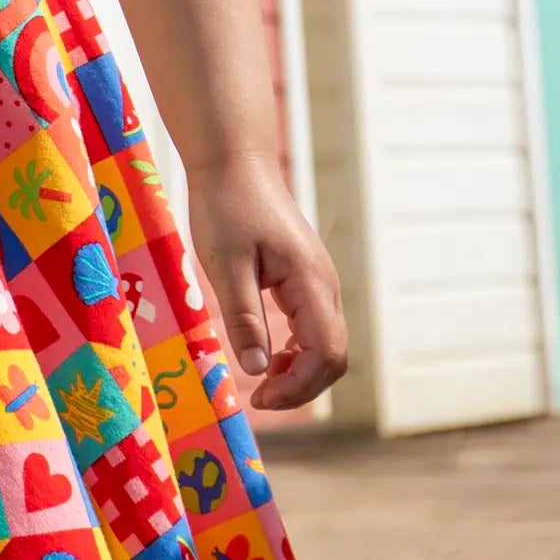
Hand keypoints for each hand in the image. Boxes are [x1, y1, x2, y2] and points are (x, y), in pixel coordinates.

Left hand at [185, 156, 348, 411]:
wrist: (234, 161)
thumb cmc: (226, 206)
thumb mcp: (226, 264)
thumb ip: (245, 317)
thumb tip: (259, 370)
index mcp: (311, 283)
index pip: (328, 354)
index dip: (300, 387)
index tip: (260, 397)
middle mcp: (325, 285)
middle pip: (333, 354)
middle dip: (301, 385)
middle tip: (257, 397)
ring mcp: (317, 280)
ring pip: (325, 341)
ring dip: (299, 369)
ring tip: (260, 381)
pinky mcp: (303, 276)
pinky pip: (312, 324)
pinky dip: (295, 348)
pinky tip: (267, 352)